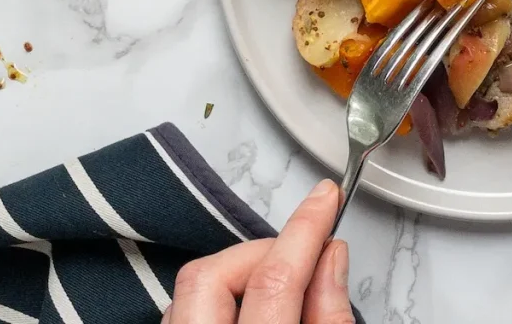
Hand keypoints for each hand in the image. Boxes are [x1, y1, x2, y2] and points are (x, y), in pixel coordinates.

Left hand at [163, 179, 352, 323]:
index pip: (274, 281)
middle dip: (262, 250)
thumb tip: (330, 257)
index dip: (305, 230)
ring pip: (189, 288)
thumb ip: (329, 316)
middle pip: (210, 274)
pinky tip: (248, 307)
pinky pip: (181, 309)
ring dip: (237, 272)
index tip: (325, 198)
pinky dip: (217, 294)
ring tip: (281, 283)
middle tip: (303, 256)